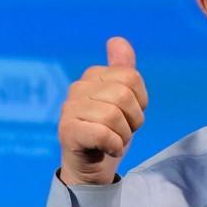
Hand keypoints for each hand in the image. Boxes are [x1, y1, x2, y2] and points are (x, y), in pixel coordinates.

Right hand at [58, 37, 148, 184]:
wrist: (92, 167)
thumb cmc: (110, 132)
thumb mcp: (124, 101)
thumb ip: (123, 69)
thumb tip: (117, 39)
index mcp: (93, 75)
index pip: (131, 77)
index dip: (140, 101)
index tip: (130, 115)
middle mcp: (78, 87)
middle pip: (124, 96)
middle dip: (132, 120)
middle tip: (122, 131)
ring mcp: (69, 108)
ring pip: (113, 115)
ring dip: (122, 136)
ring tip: (114, 141)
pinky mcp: (66, 131)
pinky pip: (102, 133)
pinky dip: (113, 145)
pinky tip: (107, 149)